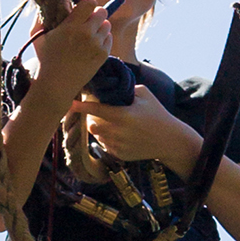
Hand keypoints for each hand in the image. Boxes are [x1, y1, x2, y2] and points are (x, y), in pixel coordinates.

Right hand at [33, 0, 122, 102]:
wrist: (57, 84)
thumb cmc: (45, 58)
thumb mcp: (37, 35)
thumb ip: (41, 16)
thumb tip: (50, 2)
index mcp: (71, 26)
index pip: (89, 3)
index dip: (87, 0)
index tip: (82, 3)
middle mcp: (86, 34)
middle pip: (102, 12)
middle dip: (95, 13)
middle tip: (87, 18)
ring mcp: (97, 45)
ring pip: (107, 24)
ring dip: (99, 25)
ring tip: (88, 32)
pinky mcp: (103, 55)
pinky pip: (109, 38)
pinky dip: (102, 38)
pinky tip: (92, 43)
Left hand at [76, 80, 200, 171]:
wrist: (169, 141)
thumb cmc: (157, 114)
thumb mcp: (145, 95)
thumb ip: (125, 89)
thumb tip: (108, 85)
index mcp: (125, 115)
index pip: (97, 110)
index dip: (82, 107)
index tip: (70, 103)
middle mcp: (119, 132)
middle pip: (92, 125)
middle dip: (91, 118)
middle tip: (98, 113)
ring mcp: (118, 145)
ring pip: (97, 135)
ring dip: (99, 128)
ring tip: (112, 123)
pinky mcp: (119, 155)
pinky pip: (104, 144)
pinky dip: (106, 138)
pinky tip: (119, 134)